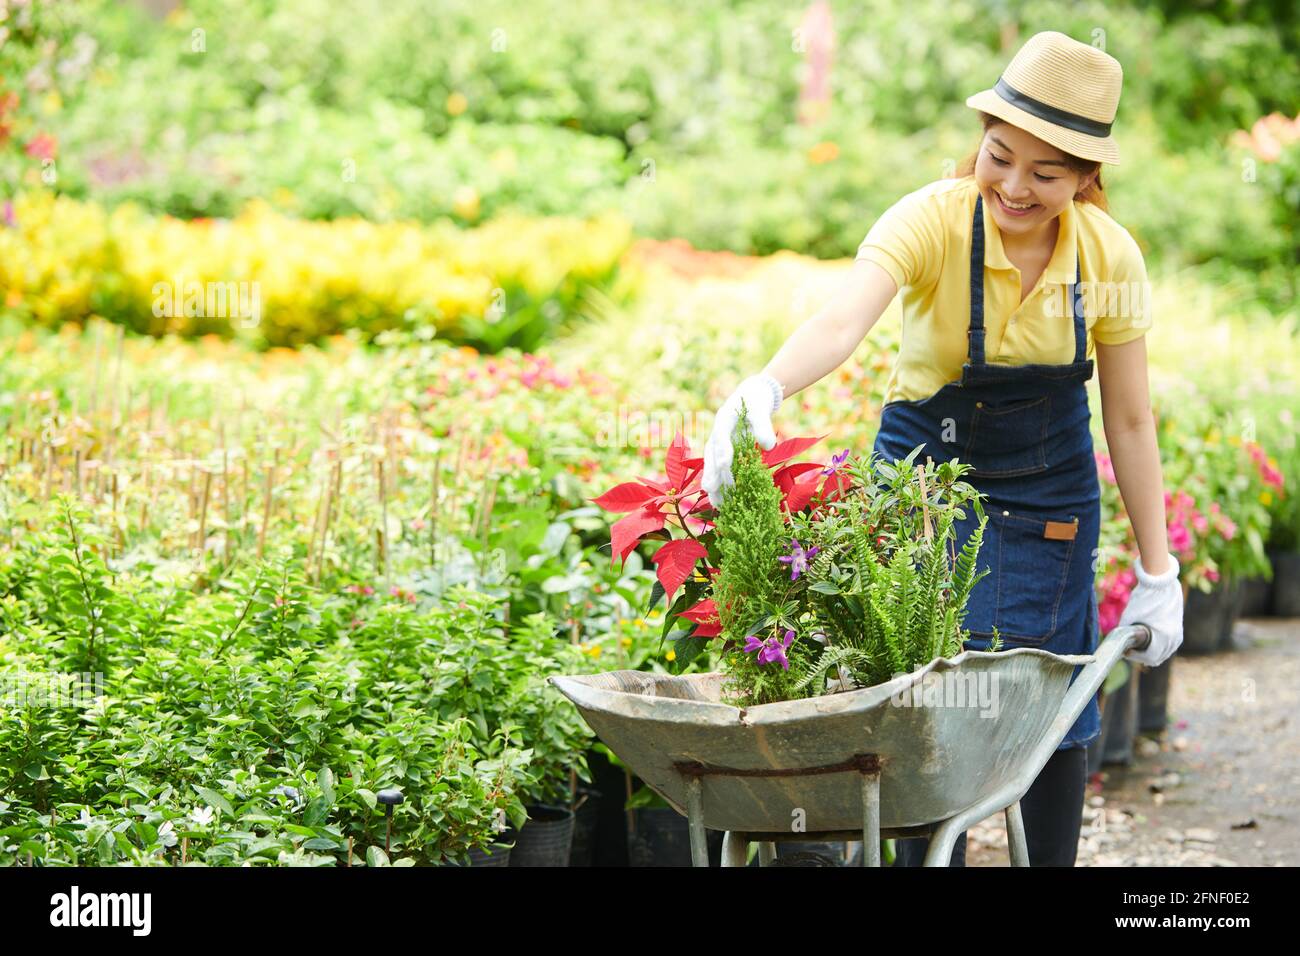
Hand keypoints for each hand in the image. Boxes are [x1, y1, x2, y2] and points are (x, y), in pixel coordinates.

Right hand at [701, 373, 782, 508]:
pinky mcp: (724, 453)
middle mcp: (717, 433)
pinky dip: (722, 485)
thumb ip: (763, 425)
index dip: (723, 450)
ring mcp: (718, 445)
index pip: (721, 435)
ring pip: (713, 466)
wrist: (751, 396)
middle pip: (712, 455)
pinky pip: (720, 471)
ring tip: (716, 503)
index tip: (726, 464)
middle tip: (710, 489)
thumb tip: (768, 446)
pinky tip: (723, 502)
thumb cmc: (755, 400)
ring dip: (715, 484)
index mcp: (723, 418)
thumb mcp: (761, 409)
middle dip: (712, 473)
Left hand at [1119, 552, 1182, 666]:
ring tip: (1136, 648)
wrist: (1161, 582)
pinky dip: (1159, 647)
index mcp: (1164, 637)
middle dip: (1142, 657)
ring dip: (1151, 653)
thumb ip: (1124, 631)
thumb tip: (1117, 641)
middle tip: (1129, 651)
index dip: (1135, 657)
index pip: (1150, 657)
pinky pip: (1169, 646)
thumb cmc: (1144, 598)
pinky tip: (1148, 643)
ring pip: (1164, 653)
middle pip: (1158, 658)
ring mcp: (1178, 634)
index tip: (1125, 652)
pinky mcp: (1178, 629)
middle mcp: (1174, 638)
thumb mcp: (1129, 616)